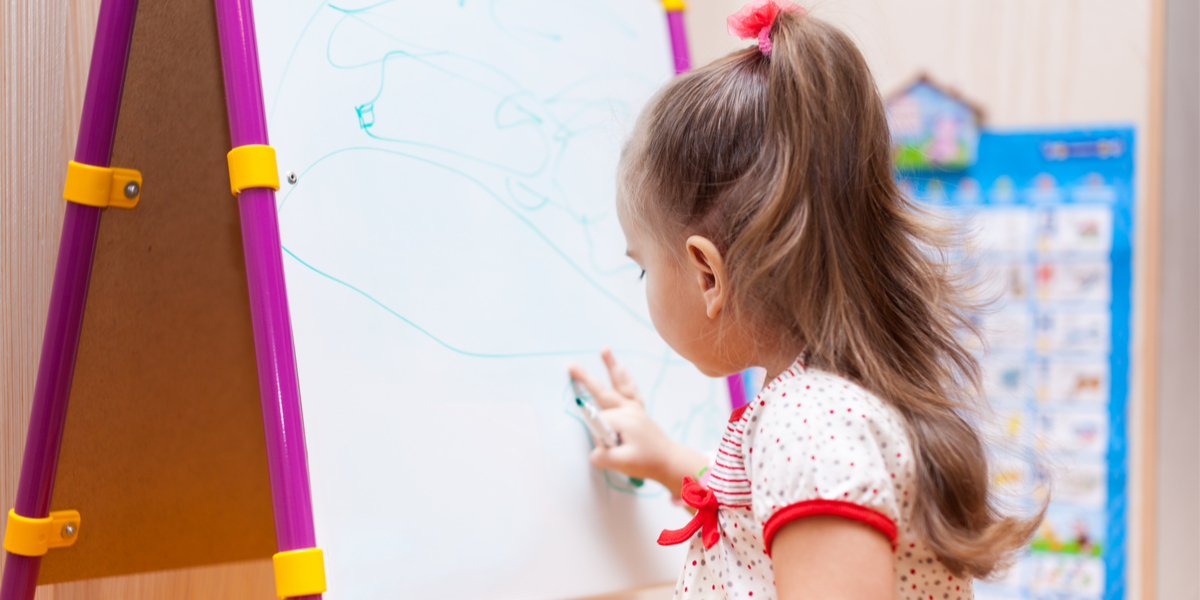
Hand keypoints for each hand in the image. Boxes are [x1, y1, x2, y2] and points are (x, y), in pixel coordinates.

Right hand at [568, 348, 707, 496]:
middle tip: (571, 365)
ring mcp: (634, 408)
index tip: (609, 448)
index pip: (598, 422)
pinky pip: (631, 391)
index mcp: (624, 419)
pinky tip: (623, 369)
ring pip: (619, 384)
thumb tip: (592, 451)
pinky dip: (626, 379)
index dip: (599, 437)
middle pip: (603, 391)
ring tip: (605, 350)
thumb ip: (601, 455)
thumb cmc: (648, 462)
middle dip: (585, 378)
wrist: (670, 461)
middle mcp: (629, 409)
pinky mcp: (638, 412)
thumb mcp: (621, 463)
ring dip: (611, 366)